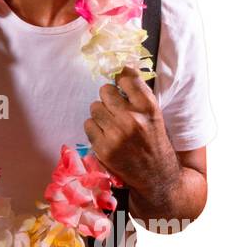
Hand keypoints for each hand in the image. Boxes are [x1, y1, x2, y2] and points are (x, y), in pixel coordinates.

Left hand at [84, 66, 179, 206]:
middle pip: (105, 90)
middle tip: (115, 108)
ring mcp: (116, 134)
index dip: (121, 78)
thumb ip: (138, 95)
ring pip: (94, 107)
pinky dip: (94, 129)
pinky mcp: (103, 148)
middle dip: (108, 97)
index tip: (120, 82)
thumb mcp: (154, 115)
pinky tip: (106, 135)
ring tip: (111, 123)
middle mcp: (132, 119)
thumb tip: (120, 70)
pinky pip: (88, 125)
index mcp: (148, 108)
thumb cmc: (154, 142)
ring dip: (100, 113)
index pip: (126, 77)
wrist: (157, 176)